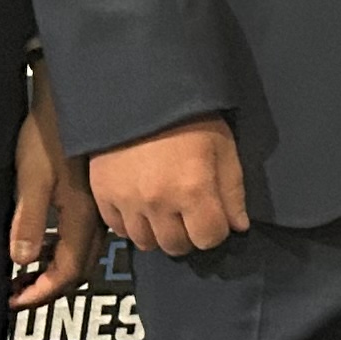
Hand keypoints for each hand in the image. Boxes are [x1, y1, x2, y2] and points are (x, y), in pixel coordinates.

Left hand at [6, 69, 99, 306]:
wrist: (72, 94)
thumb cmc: (48, 133)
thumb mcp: (32, 177)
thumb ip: (28, 221)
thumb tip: (22, 261)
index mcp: (82, 217)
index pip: (66, 272)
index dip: (40, 293)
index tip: (13, 301)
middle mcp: (97, 218)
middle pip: (79, 269)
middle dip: (48, 287)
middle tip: (17, 292)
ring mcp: (99, 207)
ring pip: (82, 252)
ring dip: (54, 268)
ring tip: (25, 272)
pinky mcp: (95, 194)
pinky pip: (81, 234)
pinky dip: (60, 248)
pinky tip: (42, 240)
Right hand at [96, 116, 249, 255]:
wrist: (141, 93)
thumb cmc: (190, 118)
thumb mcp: (223, 147)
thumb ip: (232, 191)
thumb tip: (237, 226)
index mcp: (194, 190)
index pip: (209, 238)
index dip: (215, 230)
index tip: (212, 216)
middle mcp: (159, 202)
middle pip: (176, 246)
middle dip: (187, 235)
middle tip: (187, 214)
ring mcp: (127, 201)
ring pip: (145, 242)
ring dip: (158, 232)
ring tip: (163, 211)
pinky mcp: (103, 195)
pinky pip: (117, 229)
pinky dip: (131, 223)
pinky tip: (139, 205)